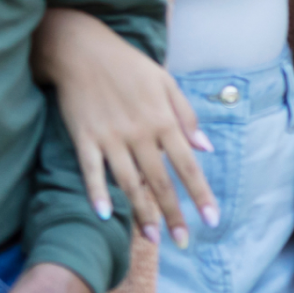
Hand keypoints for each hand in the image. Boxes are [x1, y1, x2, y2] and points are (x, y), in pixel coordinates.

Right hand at [37, 7, 211, 241]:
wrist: (81, 49)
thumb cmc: (128, 66)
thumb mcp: (166, 82)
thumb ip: (187, 116)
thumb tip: (206, 147)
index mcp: (163, 120)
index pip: (187, 164)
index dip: (201, 194)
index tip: (212, 219)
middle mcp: (139, 133)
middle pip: (160, 181)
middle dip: (174, 214)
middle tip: (182, 242)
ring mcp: (110, 137)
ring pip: (128, 183)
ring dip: (141, 213)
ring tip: (152, 239)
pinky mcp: (84, 138)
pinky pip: (91, 171)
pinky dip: (97, 193)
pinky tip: (103, 215)